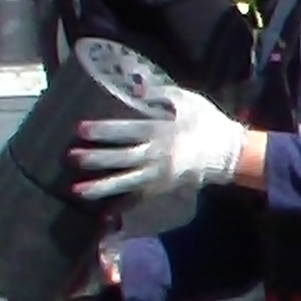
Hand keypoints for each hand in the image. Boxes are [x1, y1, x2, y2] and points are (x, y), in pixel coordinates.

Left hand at [70, 86, 245, 202]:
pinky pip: (139, 198)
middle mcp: (158, 156)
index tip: (80, 129)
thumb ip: (161, 92)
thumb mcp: (188, 100)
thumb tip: (135, 86)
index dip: (103, 130)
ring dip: (101, 187)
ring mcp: (160, 176)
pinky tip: (103, 213)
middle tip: (70, 157)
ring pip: (126, 183)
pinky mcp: (163, 188)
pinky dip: (122, 206)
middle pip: (122, 158)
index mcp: (162, 132)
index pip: (127, 131)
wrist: (230, 153)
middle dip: (95, 159)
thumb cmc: (208, 122)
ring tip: (77, 191)